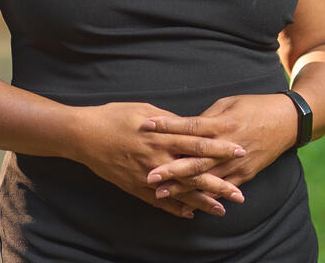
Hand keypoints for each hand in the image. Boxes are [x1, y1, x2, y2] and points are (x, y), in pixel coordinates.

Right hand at [72, 102, 246, 218]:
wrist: (83, 135)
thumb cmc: (115, 116)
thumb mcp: (145, 110)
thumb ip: (169, 121)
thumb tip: (190, 124)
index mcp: (163, 135)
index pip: (199, 142)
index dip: (221, 148)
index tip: (240, 151)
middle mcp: (158, 157)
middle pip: (195, 172)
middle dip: (219, 183)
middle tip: (240, 193)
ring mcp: (147, 174)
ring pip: (180, 190)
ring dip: (202, 201)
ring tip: (221, 210)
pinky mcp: (135, 186)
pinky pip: (159, 201)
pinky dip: (175, 208)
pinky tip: (190, 214)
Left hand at [144, 93, 298, 201]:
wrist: (286, 121)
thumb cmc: (254, 107)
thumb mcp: (228, 104)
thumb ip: (205, 118)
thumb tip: (183, 128)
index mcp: (222, 124)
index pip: (190, 126)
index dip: (167, 127)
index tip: (147, 126)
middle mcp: (227, 146)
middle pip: (195, 159)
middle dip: (171, 168)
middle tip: (149, 175)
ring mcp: (236, 163)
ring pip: (205, 178)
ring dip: (182, 187)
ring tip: (161, 193)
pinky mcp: (244, 174)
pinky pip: (222, 188)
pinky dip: (205, 197)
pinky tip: (189, 204)